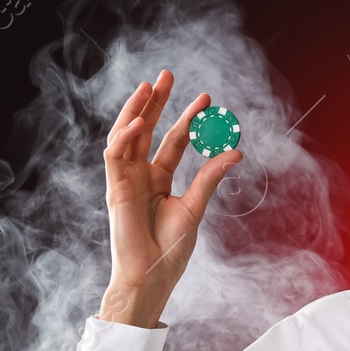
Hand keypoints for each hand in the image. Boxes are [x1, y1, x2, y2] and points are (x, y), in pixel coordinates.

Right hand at [98, 69, 242, 323]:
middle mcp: (140, 176)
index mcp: (159, 181)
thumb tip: (235, 150)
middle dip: (157, 102)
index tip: (206, 100)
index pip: (173, 141)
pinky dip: (125, 137)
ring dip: (136, 110)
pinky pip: (114, 156)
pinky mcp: (114, 189)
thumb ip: (210, 177)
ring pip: (127, 136)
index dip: (188, 119)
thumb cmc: (170, 250)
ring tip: (149, 86)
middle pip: (147, 130)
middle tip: (169, 74)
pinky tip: (140, 122)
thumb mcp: (195, 207)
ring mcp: (125, 181)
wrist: (151, 276)